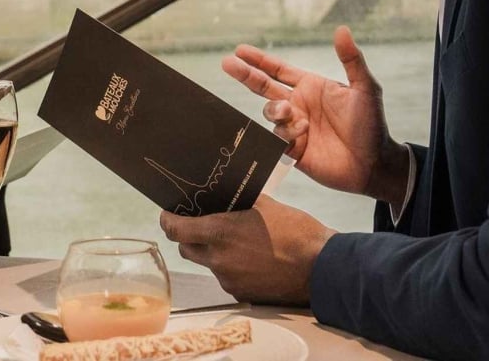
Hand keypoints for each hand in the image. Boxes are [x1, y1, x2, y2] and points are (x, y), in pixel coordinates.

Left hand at [158, 197, 332, 305]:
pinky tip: (250, 258)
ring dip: (212, 252)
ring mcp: (229, 279)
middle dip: (188, 236)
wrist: (321, 267)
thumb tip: (223, 194)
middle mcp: (218, 259)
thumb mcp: (265, 205)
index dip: (167, 220)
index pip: (175, 229)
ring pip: (207, 263)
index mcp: (220, 233)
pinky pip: (225, 277)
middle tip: (199, 224)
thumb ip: (238, 201)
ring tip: (235, 240)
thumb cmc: (296, 232)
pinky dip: (230, 267)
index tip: (168, 214)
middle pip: (185, 248)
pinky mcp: (241, 293)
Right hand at [224, 26, 407, 203]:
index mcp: (311, 87)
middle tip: (227, 63)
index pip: (278, 70)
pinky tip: (304, 135)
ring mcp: (294, 128)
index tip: (239, 50)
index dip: (259, 60)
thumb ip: (351, 60)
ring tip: (296, 117)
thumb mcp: (365, 88)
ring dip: (278, 112)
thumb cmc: (372, 125)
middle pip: (263, 87)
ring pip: (270, 114)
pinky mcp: (293, 151)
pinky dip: (287, 135)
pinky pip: (277, 140)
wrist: (374, 164)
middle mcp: (299, 105)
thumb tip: (342, 29)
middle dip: (245, 75)